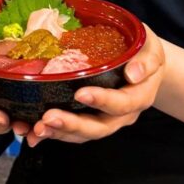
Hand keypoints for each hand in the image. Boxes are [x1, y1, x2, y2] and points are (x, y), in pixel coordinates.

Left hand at [27, 25, 165, 144]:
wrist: (141, 65)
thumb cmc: (142, 52)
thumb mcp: (150, 49)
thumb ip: (146, 60)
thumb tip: (134, 72)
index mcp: (139, 96)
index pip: (123, 103)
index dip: (102, 100)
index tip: (80, 93)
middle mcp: (121, 115)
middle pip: (99, 127)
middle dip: (73, 124)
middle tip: (49, 118)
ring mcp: (105, 120)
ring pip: (83, 135)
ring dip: (59, 133)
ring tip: (37, 129)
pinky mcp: (88, 120)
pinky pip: (71, 133)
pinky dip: (52, 134)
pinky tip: (32, 132)